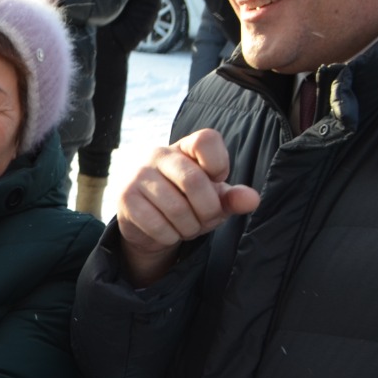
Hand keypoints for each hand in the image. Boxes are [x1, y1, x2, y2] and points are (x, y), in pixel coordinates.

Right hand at [115, 128, 260, 285]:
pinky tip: (168, 232)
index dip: (219, 164)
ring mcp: (138, 175)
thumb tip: (252, 200)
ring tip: (187, 228)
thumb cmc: (187, 204)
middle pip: (194, 181)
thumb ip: (233, 198)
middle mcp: (158, 154)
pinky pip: (157, 224)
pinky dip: (170, 237)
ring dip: (189, 228)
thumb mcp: (214, 199)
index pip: (206, 140)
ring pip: (176, 208)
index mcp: (185, 147)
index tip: (216, 179)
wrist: (147, 222)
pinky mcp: (125, 198)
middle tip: (206, 220)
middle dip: (207, 210)